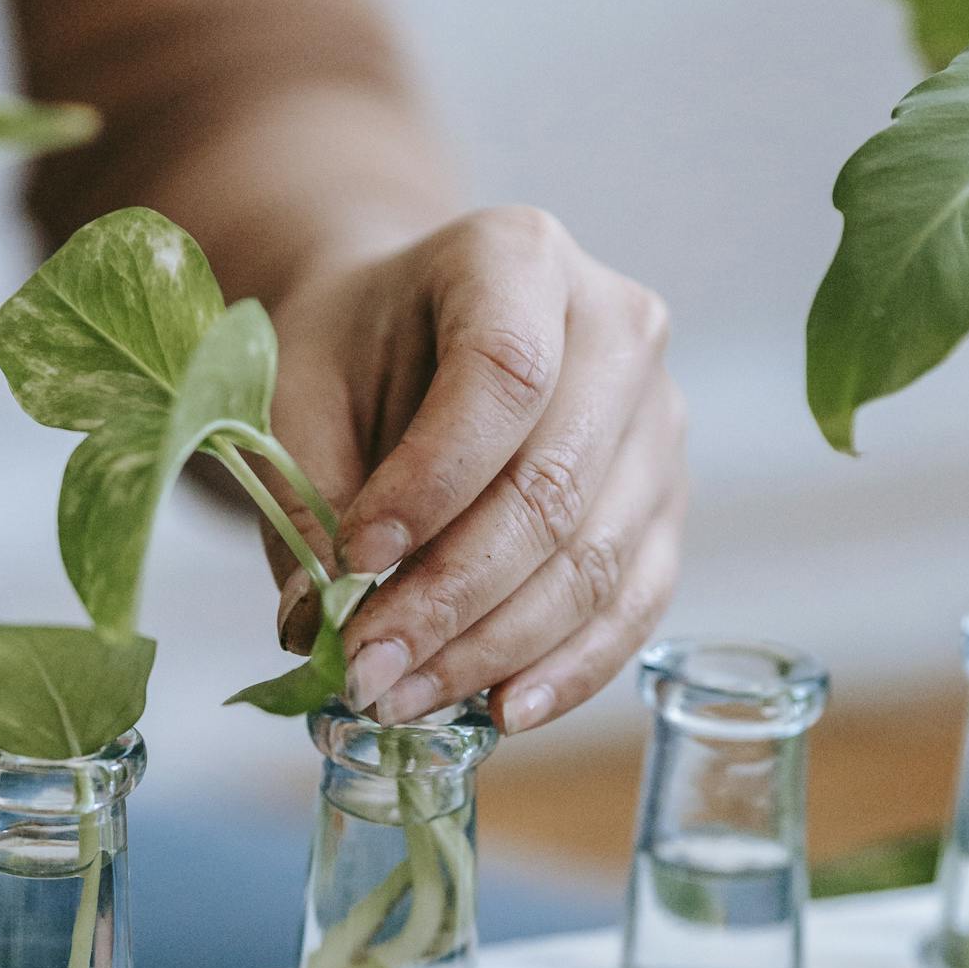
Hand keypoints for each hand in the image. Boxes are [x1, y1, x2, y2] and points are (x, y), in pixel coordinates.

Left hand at [263, 207, 685, 733]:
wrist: (415, 334)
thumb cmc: (355, 349)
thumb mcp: (299, 387)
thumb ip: (303, 492)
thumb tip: (314, 625)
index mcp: (522, 256)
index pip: (502, 375)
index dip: (431, 483)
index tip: (354, 563)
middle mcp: (620, 327)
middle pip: (554, 484)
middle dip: (452, 595)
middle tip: (367, 670)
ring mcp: (660, 419)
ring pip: (596, 558)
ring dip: (495, 648)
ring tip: (402, 698)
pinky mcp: (668, 502)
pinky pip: (635, 603)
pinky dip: (567, 669)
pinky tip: (498, 711)